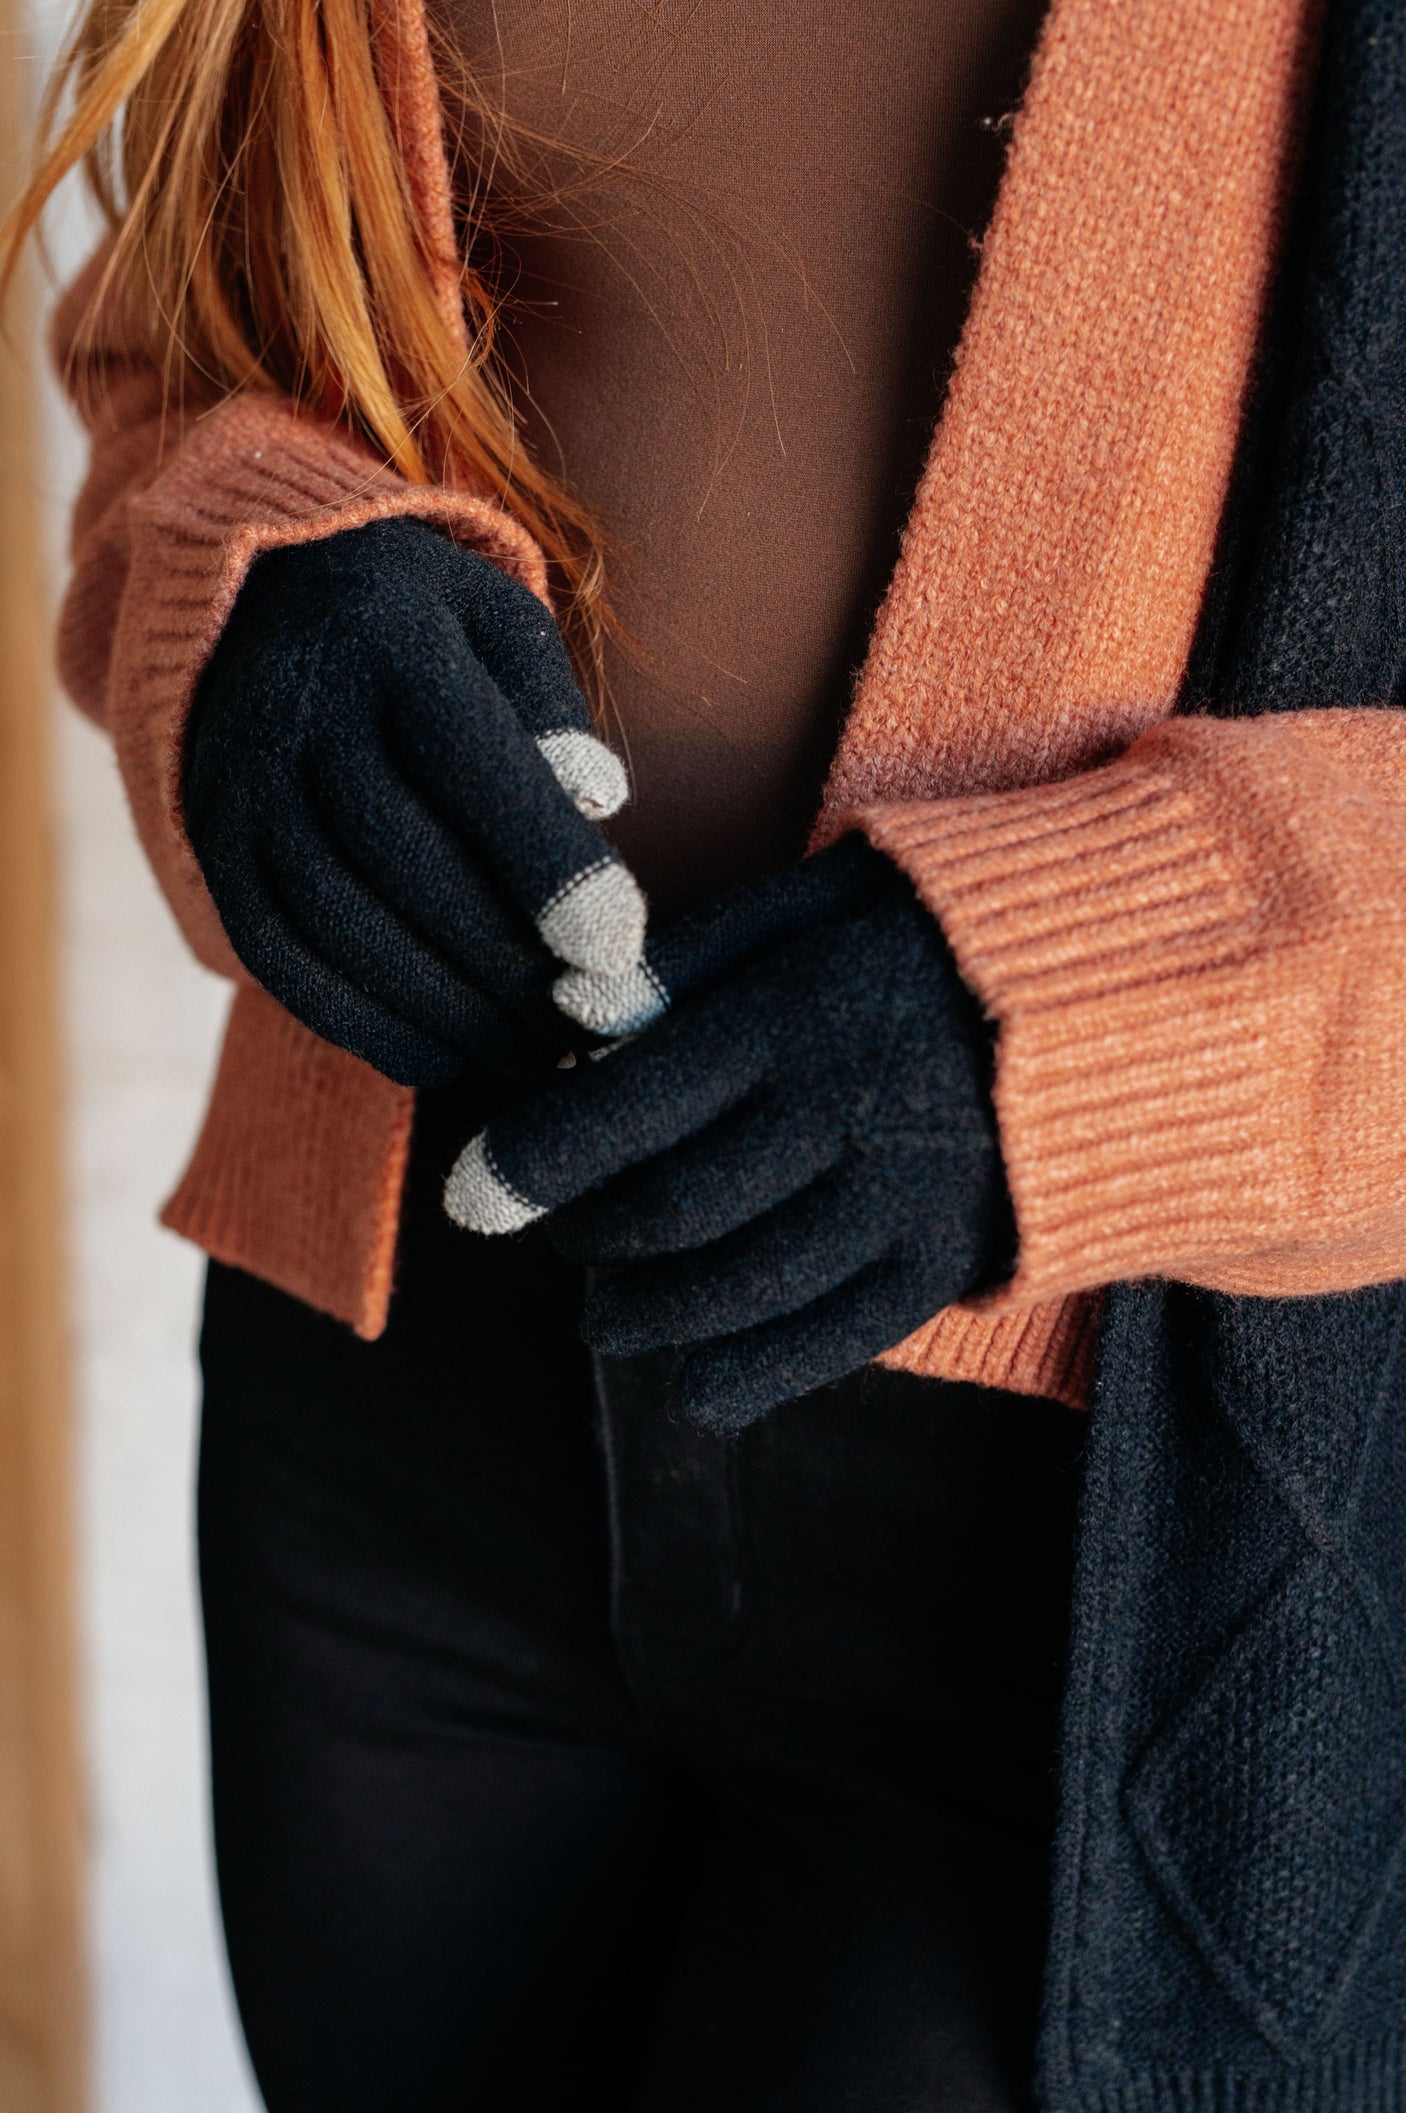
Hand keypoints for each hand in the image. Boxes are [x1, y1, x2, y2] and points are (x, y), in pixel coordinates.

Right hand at [183, 517, 647, 1084]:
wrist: (260, 603)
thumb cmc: (427, 632)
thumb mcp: (501, 627)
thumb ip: (555, 713)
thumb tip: (598, 804)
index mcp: (393, 640)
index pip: (477, 768)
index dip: (548, 870)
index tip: (616, 954)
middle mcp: (302, 712)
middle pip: (410, 866)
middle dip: (508, 969)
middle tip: (588, 1032)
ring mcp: (243, 786)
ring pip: (344, 927)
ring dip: (446, 1013)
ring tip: (531, 1055)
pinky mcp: (214, 849)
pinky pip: (280, 958)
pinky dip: (363, 1024)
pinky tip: (440, 1056)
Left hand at [444, 837, 1015, 1427]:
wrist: (1121, 993)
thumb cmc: (937, 931)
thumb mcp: (820, 896)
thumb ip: (698, 955)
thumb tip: (578, 1019)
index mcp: (797, 1016)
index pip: (630, 1113)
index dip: (532, 1164)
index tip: (471, 1194)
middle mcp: (844, 1118)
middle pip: (670, 1215)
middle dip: (584, 1237)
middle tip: (554, 1234)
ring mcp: (900, 1202)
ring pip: (734, 1296)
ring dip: (643, 1318)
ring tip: (604, 1311)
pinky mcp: (944, 1264)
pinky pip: (824, 1347)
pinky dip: (741, 1376)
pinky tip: (689, 1377)